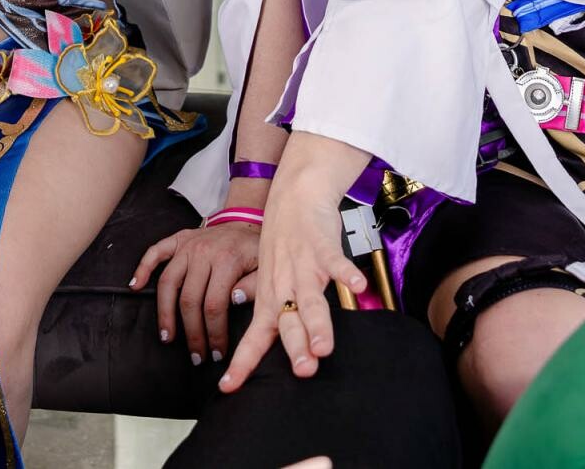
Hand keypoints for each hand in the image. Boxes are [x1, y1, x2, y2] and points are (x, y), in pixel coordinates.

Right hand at [131, 221, 259, 365]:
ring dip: (165, 313)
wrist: (247, 222)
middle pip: (189, 299)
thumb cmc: (256, 252)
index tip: (216, 353)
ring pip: (168, 282)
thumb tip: (234, 301)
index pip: (215, 304)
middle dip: (192, 333)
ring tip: (168, 337)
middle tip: (196, 356)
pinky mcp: (178, 240)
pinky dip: (143, 268)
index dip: (214, 333)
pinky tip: (136, 286)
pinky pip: (155, 251)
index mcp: (228, 260)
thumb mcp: (266, 269)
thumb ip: (255, 287)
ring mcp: (188, 245)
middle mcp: (203, 252)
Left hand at [218, 135, 370, 392]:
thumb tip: (263, 344)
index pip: (254, 338)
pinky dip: (345, 273)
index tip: (227, 387)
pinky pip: (335, 262)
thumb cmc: (284, 245)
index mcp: (269, 298)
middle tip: (303, 372)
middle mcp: (284, 286)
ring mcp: (303, 266)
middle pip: (288, 322)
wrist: (294, 196)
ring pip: (310, 299)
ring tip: (324, 347)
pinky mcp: (322, 246)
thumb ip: (272, 311)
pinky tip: (357, 287)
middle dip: (296, 347)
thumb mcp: (270, 280)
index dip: (242, 363)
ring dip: (317, 323)